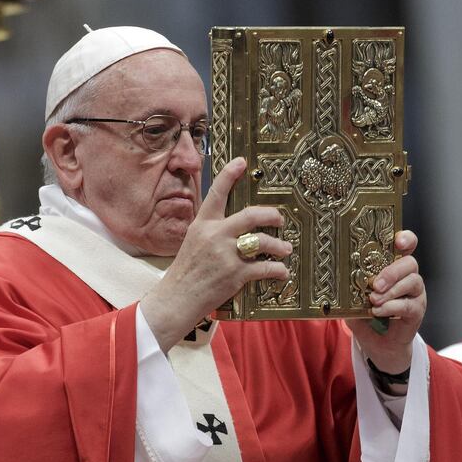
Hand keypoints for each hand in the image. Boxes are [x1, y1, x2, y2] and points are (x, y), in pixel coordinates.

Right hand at [141, 157, 291, 349]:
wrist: (176, 299)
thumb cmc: (185, 273)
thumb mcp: (193, 243)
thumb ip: (212, 232)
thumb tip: (236, 227)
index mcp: (202, 225)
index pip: (216, 193)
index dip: (230, 175)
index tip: (242, 162)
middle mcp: (215, 235)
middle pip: (251, 215)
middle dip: (271, 215)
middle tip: (280, 219)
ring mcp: (226, 255)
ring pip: (262, 241)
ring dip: (279, 245)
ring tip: (285, 249)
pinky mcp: (235, 274)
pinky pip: (265, 268)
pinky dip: (278, 270)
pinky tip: (282, 271)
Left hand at [345, 230, 425, 374]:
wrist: (380, 346)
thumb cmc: (368, 319)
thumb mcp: (354, 302)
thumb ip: (349, 291)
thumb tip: (334, 281)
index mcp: (394, 267)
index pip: (406, 245)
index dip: (405, 239)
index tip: (398, 241)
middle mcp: (408, 277)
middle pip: (410, 263)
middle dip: (392, 271)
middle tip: (374, 284)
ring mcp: (415, 294)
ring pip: (412, 282)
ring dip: (391, 290)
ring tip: (374, 300)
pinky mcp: (417, 311)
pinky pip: (408, 305)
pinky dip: (391, 307)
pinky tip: (378, 311)